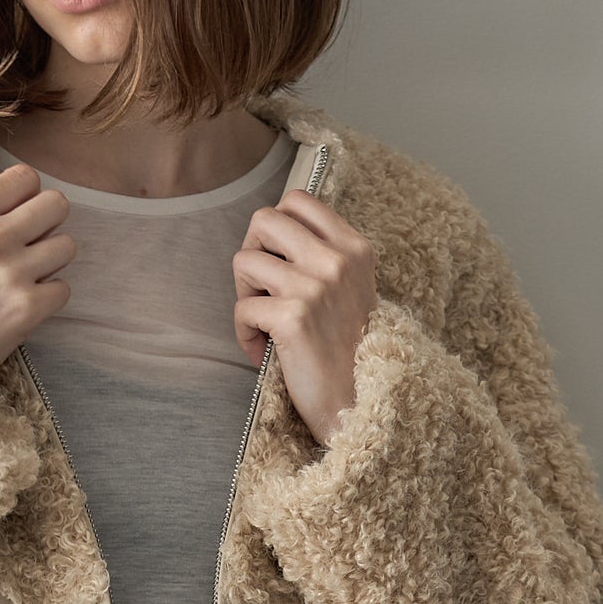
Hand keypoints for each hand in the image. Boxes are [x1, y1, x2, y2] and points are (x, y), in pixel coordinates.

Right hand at [0, 162, 73, 385]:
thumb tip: (29, 198)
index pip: (26, 177)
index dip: (28, 197)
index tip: (18, 216)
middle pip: (57, 204)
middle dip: (49, 224)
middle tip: (31, 245)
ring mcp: (11, 273)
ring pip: (66, 246)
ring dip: (51, 263)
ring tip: (26, 277)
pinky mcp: (27, 308)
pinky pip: (64, 289)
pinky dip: (48, 298)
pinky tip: (24, 305)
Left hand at [232, 193, 375, 445]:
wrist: (360, 403)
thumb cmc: (348, 350)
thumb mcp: (351, 289)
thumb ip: (324, 256)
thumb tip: (273, 233)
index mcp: (354, 247)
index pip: (297, 200)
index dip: (275, 228)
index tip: (277, 260)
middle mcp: (336, 260)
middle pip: (264, 219)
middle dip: (252, 251)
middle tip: (261, 287)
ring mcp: (315, 287)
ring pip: (244, 260)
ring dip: (244, 294)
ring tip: (262, 322)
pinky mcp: (293, 318)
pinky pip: (242, 309)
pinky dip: (244, 334)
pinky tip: (262, 351)